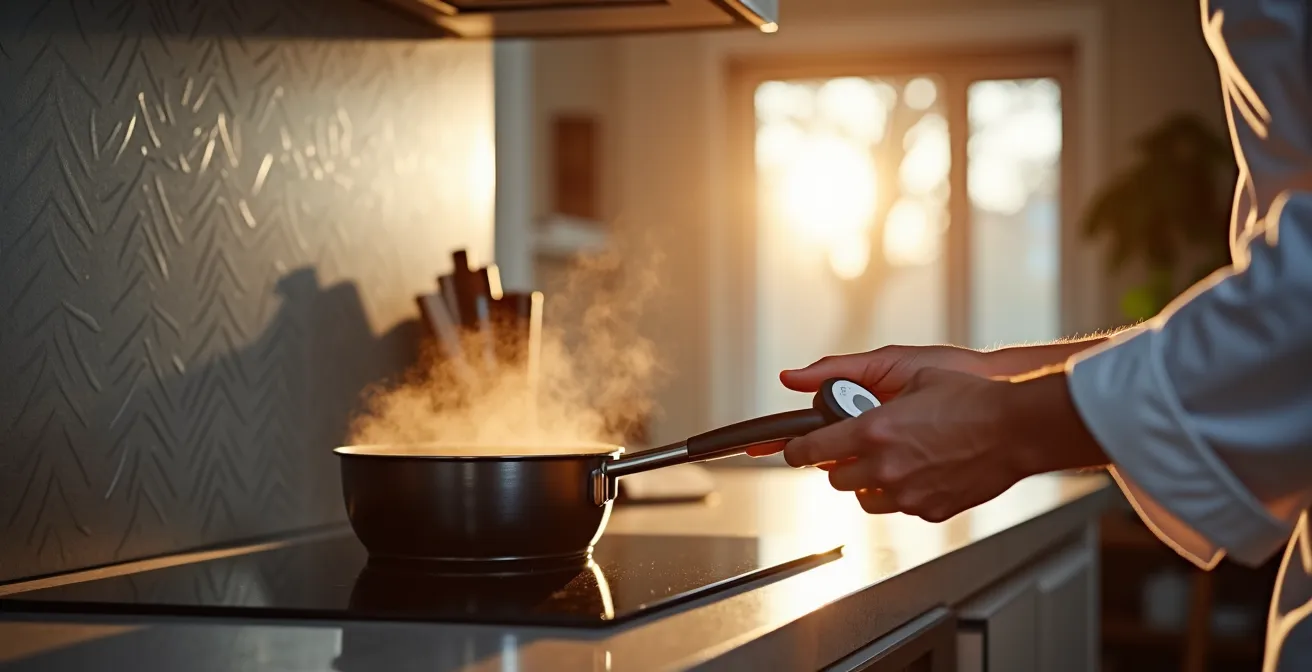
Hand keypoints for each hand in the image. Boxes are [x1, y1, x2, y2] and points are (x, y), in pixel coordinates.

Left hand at [783, 367, 1028, 521]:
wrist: (1017, 429)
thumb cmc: (970, 397)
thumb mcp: (906, 371)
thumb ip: (846, 373)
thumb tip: (798, 376)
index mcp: (873, 430)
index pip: (811, 451)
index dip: (798, 451)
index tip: (795, 451)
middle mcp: (884, 466)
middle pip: (835, 479)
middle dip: (840, 463)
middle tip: (856, 447)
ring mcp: (907, 493)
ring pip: (864, 498)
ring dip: (868, 481)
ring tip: (891, 459)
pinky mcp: (929, 510)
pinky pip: (898, 508)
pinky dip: (901, 493)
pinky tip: (920, 470)